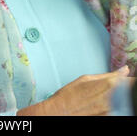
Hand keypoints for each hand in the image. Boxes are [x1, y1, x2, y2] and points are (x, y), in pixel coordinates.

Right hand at [17, 66, 134, 115]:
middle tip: (120, 87)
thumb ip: (109, 75)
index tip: (131, 80)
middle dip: (127, 88)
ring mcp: (111, 111)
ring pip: (125, 102)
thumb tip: (125, 70)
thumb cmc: (70, 95)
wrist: (60, 112)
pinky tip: (105, 104)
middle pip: (129, 92)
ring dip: (122, 98)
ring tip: (106, 96)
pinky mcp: (108, 118)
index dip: (132, 81)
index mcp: (108, 85)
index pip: (131, 82)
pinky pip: (118, 110)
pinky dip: (116, 106)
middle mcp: (112, 99)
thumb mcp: (87, 79)